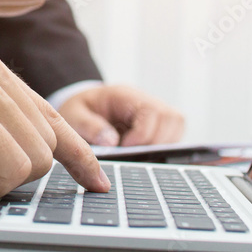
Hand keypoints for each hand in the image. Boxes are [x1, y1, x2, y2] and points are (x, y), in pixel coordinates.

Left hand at [59, 85, 184, 146]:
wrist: (82, 107)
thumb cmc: (79, 110)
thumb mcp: (74, 115)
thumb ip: (89, 126)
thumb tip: (112, 143)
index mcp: (125, 96)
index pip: (151, 112)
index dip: (144, 134)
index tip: (126, 147)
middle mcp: (145, 101)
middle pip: (172, 118)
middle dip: (158, 142)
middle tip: (136, 155)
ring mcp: (154, 113)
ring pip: (177, 125)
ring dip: (164, 145)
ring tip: (140, 156)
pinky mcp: (157, 125)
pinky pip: (173, 135)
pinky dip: (164, 147)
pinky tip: (145, 156)